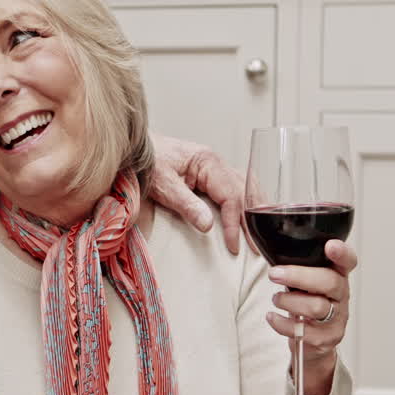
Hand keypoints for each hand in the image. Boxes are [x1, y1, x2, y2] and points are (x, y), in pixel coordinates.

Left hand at [146, 135, 247, 254]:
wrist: (134, 148)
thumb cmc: (146, 161)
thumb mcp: (163, 185)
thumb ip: (186, 204)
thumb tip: (208, 225)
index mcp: (208, 161)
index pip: (230, 196)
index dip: (234, 223)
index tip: (233, 245)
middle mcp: (216, 162)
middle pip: (244, 192)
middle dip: (251, 219)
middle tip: (255, 246)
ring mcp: (214, 166)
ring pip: (245, 187)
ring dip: (253, 208)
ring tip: (260, 231)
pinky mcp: (209, 173)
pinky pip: (235, 186)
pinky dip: (245, 200)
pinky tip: (250, 212)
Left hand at [265, 240, 357, 394]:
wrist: (313, 341)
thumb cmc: (307, 303)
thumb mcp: (307, 282)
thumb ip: (300, 268)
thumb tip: (274, 253)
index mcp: (338, 276)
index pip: (348, 262)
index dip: (342, 253)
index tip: (330, 245)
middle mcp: (341, 296)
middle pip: (329, 283)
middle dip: (298, 276)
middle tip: (274, 273)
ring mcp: (336, 319)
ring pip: (317, 307)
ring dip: (289, 301)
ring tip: (276, 299)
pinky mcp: (325, 338)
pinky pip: (303, 331)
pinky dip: (282, 323)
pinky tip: (272, 317)